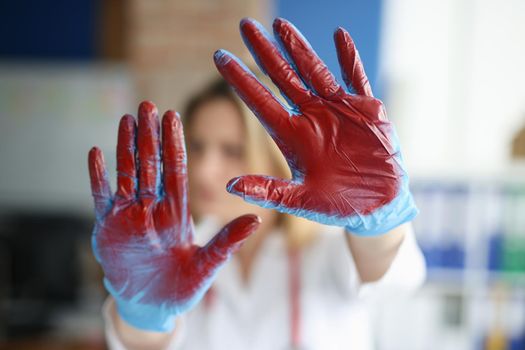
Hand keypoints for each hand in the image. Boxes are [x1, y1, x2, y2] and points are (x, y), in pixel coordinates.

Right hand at [88, 101, 259, 331]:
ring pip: (127, 173)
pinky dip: (98, 177)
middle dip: (149, 136)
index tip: (174, 116)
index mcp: (178, 213)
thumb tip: (257, 219)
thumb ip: (227, 242)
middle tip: (147, 104)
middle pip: (151, 165)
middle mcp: (153, 208)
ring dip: (125, 146)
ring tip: (126, 118)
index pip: (176, 171)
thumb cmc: (182, 287)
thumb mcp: (207, 266)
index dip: (174, 144)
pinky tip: (96, 152)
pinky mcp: (107, 227)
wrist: (151, 307)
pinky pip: (100, 197)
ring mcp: (129, 215)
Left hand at [214, 18, 416, 235]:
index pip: (260, 101)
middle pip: (282, 77)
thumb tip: (229, 185)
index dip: (239, 79)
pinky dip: (349, 59)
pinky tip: (339, 36)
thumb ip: (268, 191)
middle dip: (264, 52)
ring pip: (314, 71)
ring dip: (299, 48)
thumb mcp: (300, 200)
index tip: (219, 56)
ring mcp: (337, 110)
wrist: (377, 207)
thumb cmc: (337, 206)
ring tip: (280, 24)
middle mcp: (311, 117)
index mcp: (292, 137)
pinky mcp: (365, 110)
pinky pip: (357, 79)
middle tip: (245, 25)